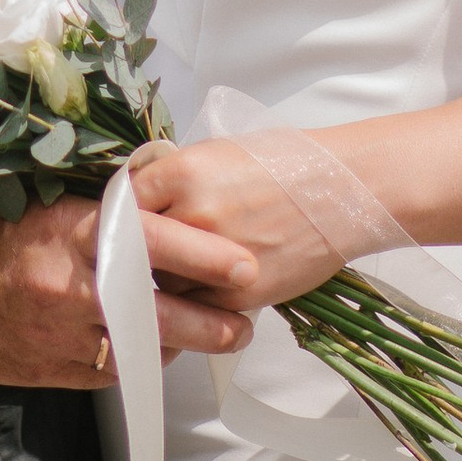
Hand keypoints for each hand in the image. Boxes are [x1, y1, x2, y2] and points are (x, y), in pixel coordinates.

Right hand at [0, 193, 256, 388]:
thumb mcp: (45, 202)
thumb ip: (102, 213)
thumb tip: (164, 204)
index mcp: (70, 230)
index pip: (155, 241)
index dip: (206, 254)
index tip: (245, 264)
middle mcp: (67, 286)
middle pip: (159, 313)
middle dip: (210, 321)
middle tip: (242, 322)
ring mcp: (55, 334)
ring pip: (136, 351)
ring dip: (175, 345)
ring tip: (208, 333)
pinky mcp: (44, 370)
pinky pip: (105, 373)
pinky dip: (131, 361)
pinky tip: (148, 349)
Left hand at [127, 139, 338, 310]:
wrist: (340, 192)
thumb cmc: (284, 164)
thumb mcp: (219, 153)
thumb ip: (176, 178)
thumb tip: (143, 200)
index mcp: (184, 171)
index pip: (124, 201)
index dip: (121, 216)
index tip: (123, 224)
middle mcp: (193, 214)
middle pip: (138, 247)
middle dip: (137, 253)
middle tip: (142, 255)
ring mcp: (214, 259)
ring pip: (163, 283)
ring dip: (167, 280)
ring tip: (185, 267)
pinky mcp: (239, 294)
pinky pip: (196, 307)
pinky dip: (196, 301)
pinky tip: (206, 286)